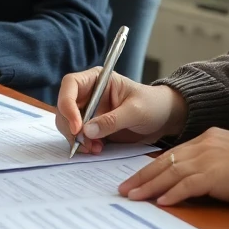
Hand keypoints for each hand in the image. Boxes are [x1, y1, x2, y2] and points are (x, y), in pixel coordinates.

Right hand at [55, 69, 187, 153]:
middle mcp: (89, 94)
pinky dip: (83, 145)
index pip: (70, 85)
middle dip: (71, 127)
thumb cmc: (153, 105)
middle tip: (85, 143)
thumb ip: (112, 120)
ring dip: (77, 139)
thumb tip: (86, 131)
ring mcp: (89, 111)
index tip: (76, 126)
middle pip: (64, 107)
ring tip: (95, 148)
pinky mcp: (93, 127)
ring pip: (68, 124)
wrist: (164, 119)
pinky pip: (79, 137)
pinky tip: (97, 149)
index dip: (67, 104)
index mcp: (97, 79)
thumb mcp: (135, 111)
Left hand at [118, 128, 228, 205]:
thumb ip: (211, 161)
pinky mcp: (214, 174)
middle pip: (164, 161)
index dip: (153, 167)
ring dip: (149, 186)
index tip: (138, 177)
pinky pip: (187, 185)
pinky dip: (172, 194)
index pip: (172, 153)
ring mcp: (208, 158)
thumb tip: (195, 178)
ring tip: (134, 197)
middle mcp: (204, 145)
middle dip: (142, 176)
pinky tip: (161, 202)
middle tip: (125, 188)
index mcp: (207, 138)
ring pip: (170, 173)